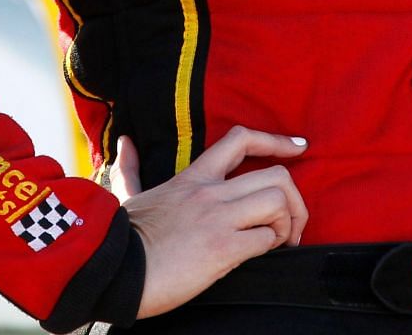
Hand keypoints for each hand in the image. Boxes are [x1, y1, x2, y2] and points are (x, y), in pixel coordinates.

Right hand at [107, 128, 309, 317]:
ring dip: (288, 224)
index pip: (241, 140)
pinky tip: (264, 256)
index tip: (299, 148)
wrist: (112, 270)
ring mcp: (217, 219)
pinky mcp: (222, 249)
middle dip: (295, 200)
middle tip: (292, 222)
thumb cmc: (120, 237)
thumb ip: (130, 168)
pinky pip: (268, 239)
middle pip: (276, 175)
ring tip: (278, 241)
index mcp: (192, 177)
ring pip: (278, 202)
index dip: (277, 141)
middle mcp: (210, 192)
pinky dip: (274, 248)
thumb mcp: (128, 194)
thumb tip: (124, 144)